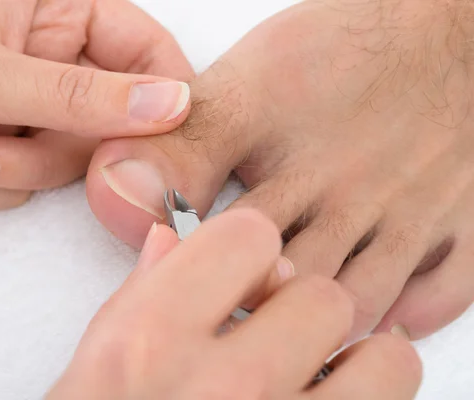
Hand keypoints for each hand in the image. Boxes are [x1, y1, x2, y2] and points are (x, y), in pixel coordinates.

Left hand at [0, 0, 192, 207]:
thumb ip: (84, 95)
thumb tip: (173, 103)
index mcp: (53, 6)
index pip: (144, 50)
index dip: (160, 99)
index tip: (155, 144)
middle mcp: (46, 55)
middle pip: (109, 122)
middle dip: (56, 147)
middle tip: (3, 140)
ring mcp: (22, 104)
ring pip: (65, 162)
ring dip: (10, 166)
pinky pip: (25, 183)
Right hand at [46, 210, 420, 399]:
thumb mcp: (93, 370)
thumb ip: (141, 295)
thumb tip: (171, 239)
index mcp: (151, 341)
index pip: (250, 236)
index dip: (249, 252)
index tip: (242, 279)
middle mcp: (226, 387)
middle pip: (322, 295)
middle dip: (297, 312)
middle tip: (272, 340)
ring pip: (385, 359)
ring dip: (355, 364)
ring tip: (320, 380)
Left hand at [86, 0, 473, 340]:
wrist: (450, 28)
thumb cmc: (346, 49)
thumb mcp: (248, 84)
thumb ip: (179, 145)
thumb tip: (119, 193)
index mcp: (287, 164)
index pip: (222, 246)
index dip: (193, 273)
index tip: (181, 280)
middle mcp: (350, 196)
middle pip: (288, 285)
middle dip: (254, 306)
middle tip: (233, 317)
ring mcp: (412, 214)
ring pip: (357, 301)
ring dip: (321, 321)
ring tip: (292, 325)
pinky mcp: (465, 222)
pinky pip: (442, 293)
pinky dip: (407, 314)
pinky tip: (376, 314)